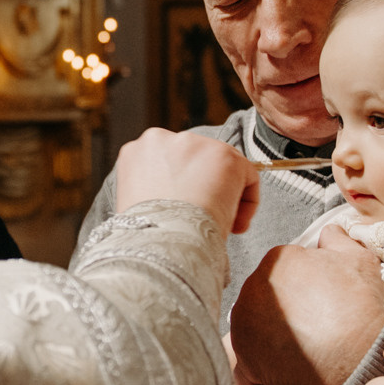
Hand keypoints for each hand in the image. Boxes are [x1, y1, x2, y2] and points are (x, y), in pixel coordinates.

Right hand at [112, 128, 260, 237]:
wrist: (161, 244)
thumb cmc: (147, 238)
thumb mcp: (138, 208)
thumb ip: (154, 192)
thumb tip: (175, 201)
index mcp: (136, 152)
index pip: (168, 164)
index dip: (182, 191)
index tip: (185, 215)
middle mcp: (161, 139)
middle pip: (195, 161)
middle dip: (204, 188)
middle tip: (204, 221)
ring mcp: (193, 143)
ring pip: (221, 167)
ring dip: (224, 195)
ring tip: (218, 225)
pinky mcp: (223, 154)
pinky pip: (247, 175)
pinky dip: (248, 202)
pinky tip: (235, 226)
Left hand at [227, 226, 383, 384]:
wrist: (354, 359)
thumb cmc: (358, 310)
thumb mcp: (360, 261)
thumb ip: (338, 239)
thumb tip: (328, 232)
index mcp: (278, 259)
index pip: (285, 267)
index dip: (305, 285)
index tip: (319, 299)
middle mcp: (253, 285)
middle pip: (269, 293)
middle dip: (287, 305)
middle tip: (314, 322)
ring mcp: (243, 319)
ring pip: (258, 320)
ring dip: (274, 329)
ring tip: (304, 343)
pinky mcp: (241, 350)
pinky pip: (251, 349)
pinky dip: (266, 354)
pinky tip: (288, 359)